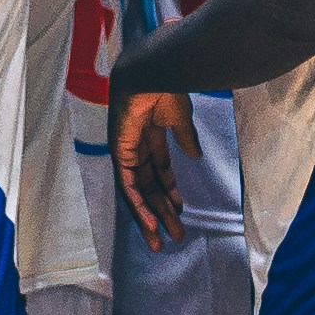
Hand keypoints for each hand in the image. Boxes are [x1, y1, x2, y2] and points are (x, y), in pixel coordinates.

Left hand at [113, 87, 201, 249]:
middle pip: (149, 188)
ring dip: (149, 217)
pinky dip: (138, 205)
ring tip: (160, 240)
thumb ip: (185, 138)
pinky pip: (128, 186)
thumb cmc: (165, 90)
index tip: (180, 211)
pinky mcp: (120, 154)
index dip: (170, 192)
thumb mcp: (180, 120)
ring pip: (137, 193)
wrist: (151, 73)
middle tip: (174, 235)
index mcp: (150, 137)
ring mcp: (126, 152)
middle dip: (162, 212)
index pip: (159, 172)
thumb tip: (195, 155)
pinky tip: (149, 222)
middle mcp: (136, 147)